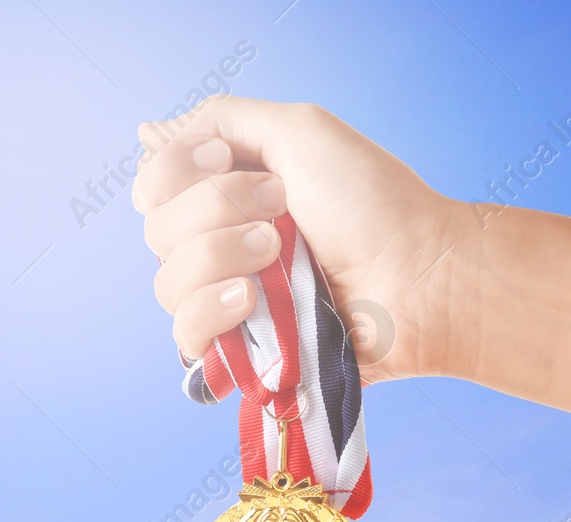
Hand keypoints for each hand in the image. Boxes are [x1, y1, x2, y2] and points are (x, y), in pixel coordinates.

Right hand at [132, 96, 470, 383]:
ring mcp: (228, 301)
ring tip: (277, 256)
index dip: (176, 171)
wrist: (419, 276)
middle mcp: (219, 246)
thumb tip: (150, 131)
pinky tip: (252, 300)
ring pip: (168, 282)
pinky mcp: (241, 351)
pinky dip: (212, 312)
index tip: (228, 162)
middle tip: (281, 211)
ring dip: (220, 257)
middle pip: (157, 230)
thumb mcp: (301, 131)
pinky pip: (186, 337)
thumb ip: (222, 120)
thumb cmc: (376, 204)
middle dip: (215, 209)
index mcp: (228, 195)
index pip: (152, 185)